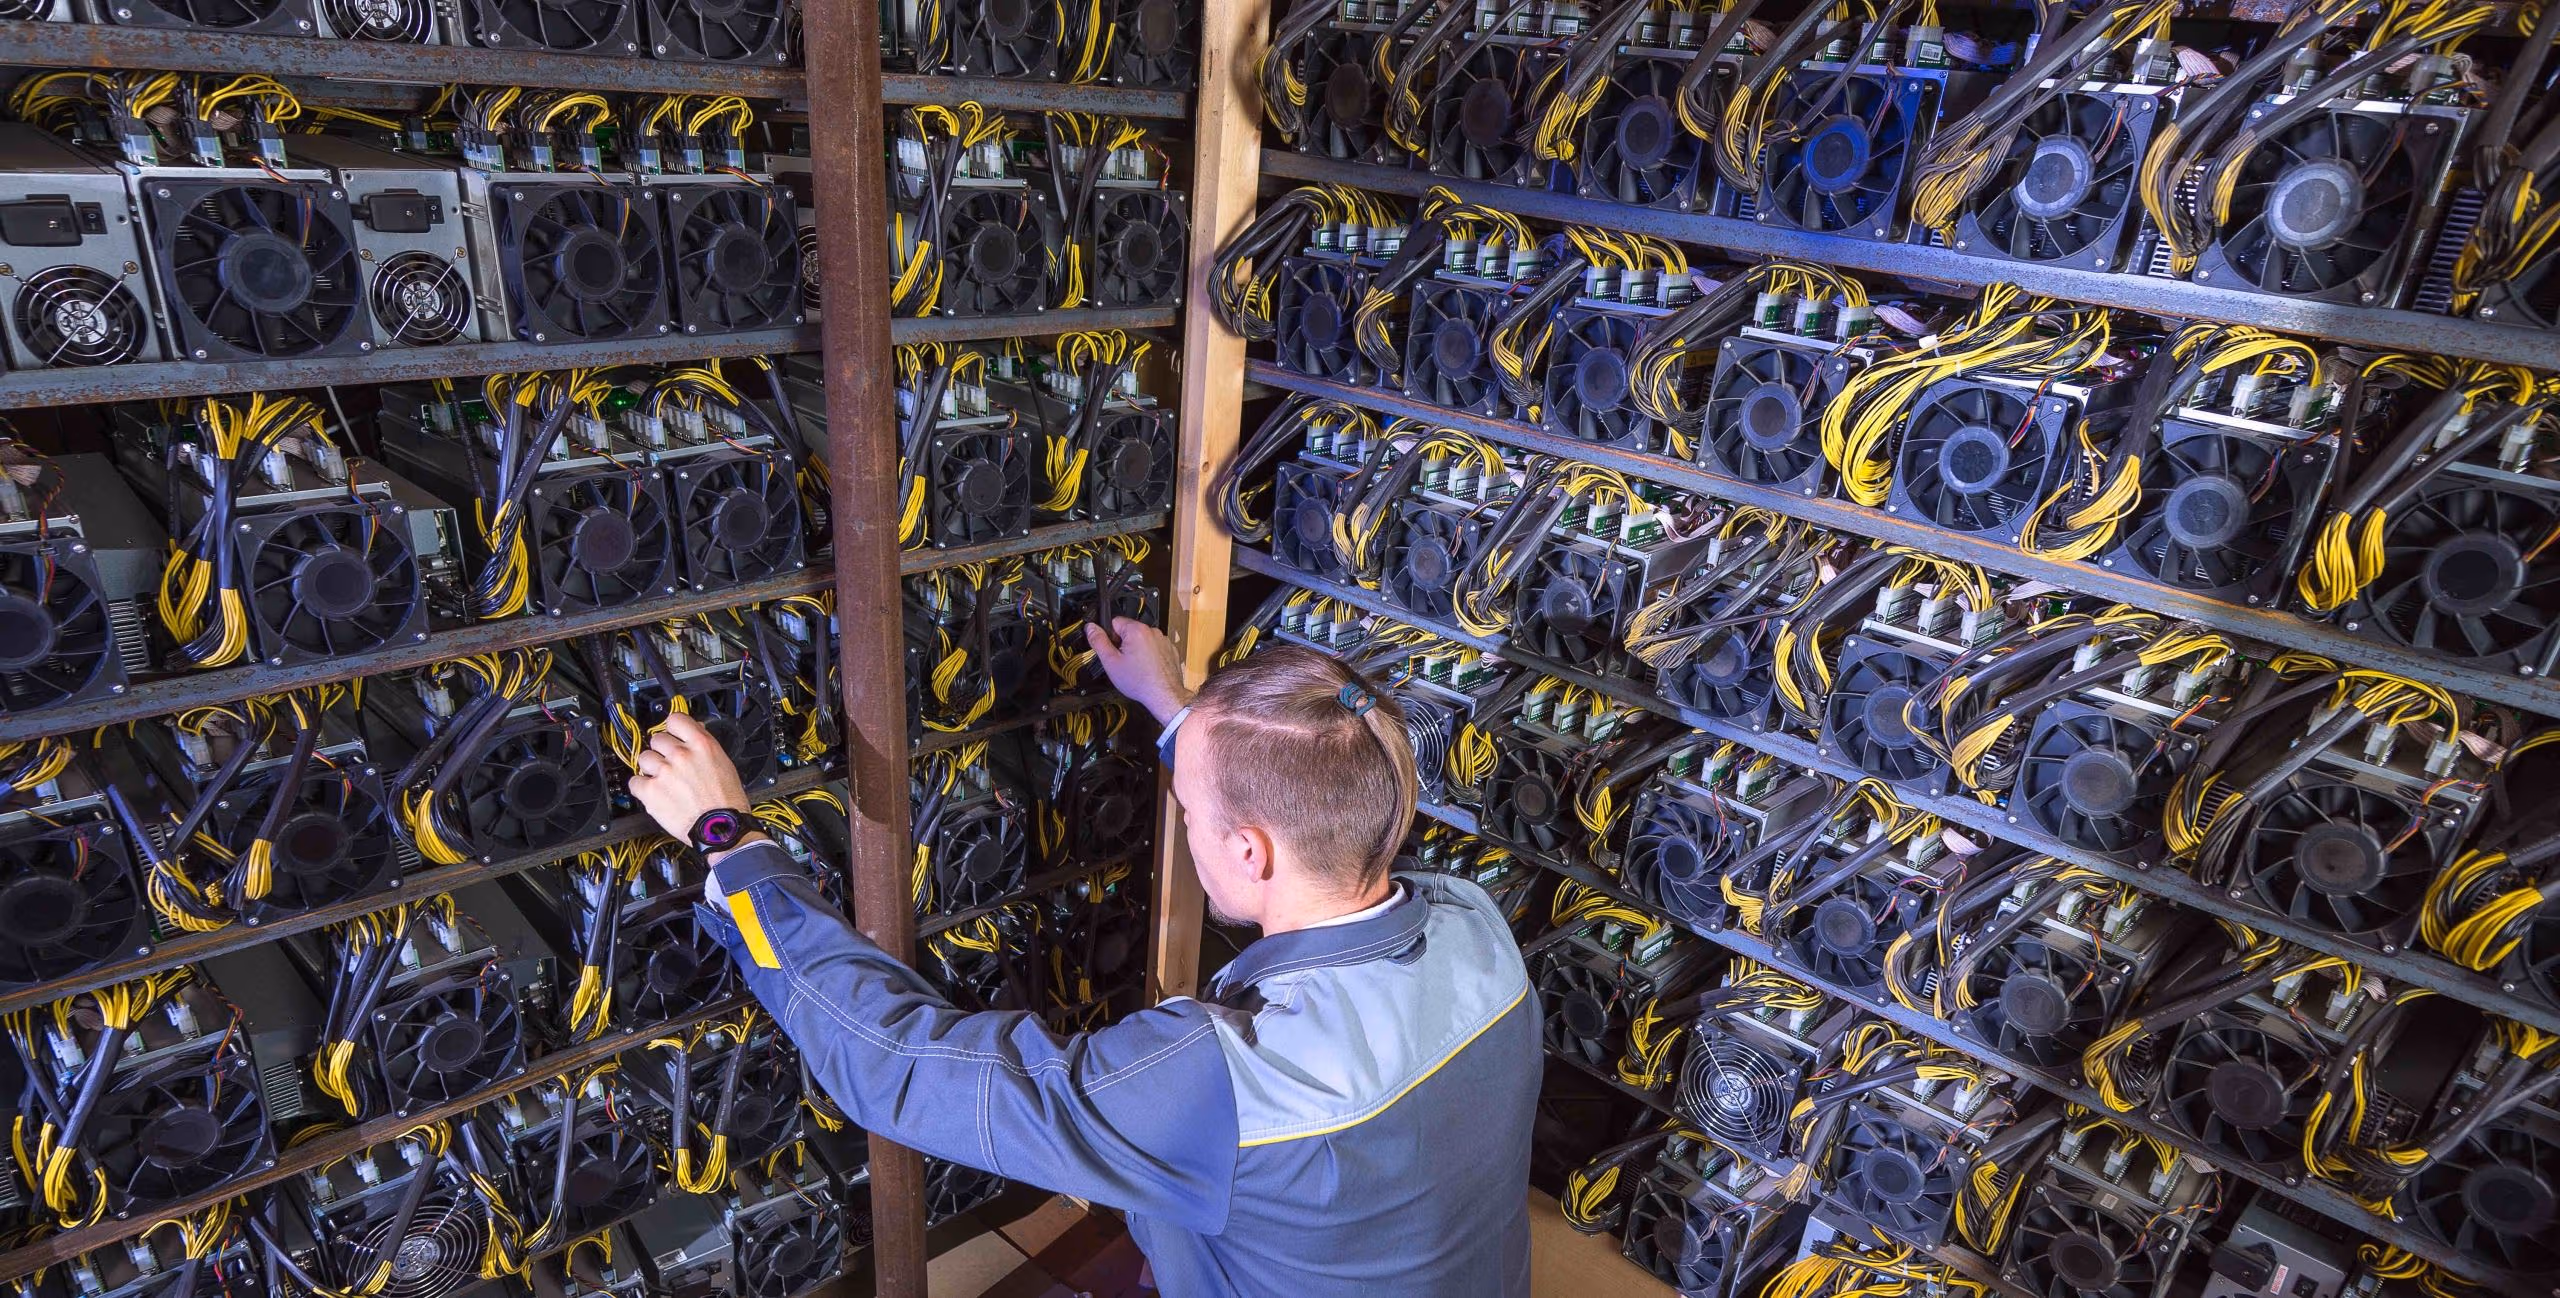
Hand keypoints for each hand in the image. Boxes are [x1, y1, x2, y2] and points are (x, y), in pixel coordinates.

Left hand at [627, 712, 758, 855]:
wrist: (721, 829)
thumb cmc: (727, 802)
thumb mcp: (724, 763)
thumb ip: (704, 747)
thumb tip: (691, 736)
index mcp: (701, 745)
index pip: (675, 719)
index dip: (672, 729)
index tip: (672, 735)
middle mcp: (681, 754)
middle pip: (657, 739)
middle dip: (662, 751)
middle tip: (671, 765)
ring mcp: (663, 772)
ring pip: (644, 758)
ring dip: (651, 768)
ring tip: (663, 781)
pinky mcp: (651, 791)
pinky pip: (634, 781)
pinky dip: (642, 787)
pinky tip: (654, 793)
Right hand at [1085, 618, 1188, 723]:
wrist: (1164, 695)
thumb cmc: (1140, 682)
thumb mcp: (1111, 662)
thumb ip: (1098, 642)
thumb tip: (1091, 628)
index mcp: (1136, 630)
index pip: (1115, 622)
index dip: (1109, 637)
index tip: (1112, 650)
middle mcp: (1152, 631)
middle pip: (1129, 630)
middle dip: (1123, 644)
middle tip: (1123, 662)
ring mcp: (1163, 640)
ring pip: (1142, 639)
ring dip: (1137, 649)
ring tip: (1136, 667)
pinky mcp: (1170, 649)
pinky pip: (1154, 647)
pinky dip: (1149, 655)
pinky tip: (1147, 668)